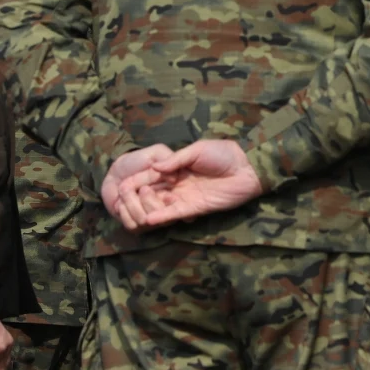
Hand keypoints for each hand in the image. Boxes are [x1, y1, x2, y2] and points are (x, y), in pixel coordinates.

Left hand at [102, 144, 174, 228]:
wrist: (116, 169)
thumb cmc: (138, 160)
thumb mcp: (157, 153)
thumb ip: (171, 159)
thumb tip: (174, 179)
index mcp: (174, 192)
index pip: (181, 207)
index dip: (172, 203)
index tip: (168, 196)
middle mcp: (164, 208)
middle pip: (164, 218)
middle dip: (149, 201)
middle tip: (143, 189)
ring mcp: (150, 218)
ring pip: (145, 220)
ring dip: (132, 203)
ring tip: (125, 190)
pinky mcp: (136, 225)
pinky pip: (133, 226)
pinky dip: (124, 212)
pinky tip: (120, 202)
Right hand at [114, 139, 262, 229]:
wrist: (247, 167)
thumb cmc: (223, 153)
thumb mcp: (197, 150)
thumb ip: (175, 160)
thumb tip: (153, 167)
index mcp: (176, 167)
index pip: (152, 175)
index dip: (138, 179)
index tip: (121, 185)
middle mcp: (178, 183)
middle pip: (153, 192)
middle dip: (139, 197)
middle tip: (124, 201)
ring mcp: (186, 196)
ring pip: (162, 205)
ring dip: (148, 208)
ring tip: (134, 212)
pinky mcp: (195, 208)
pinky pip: (176, 213)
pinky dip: (163, 216)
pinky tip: (149, 219)